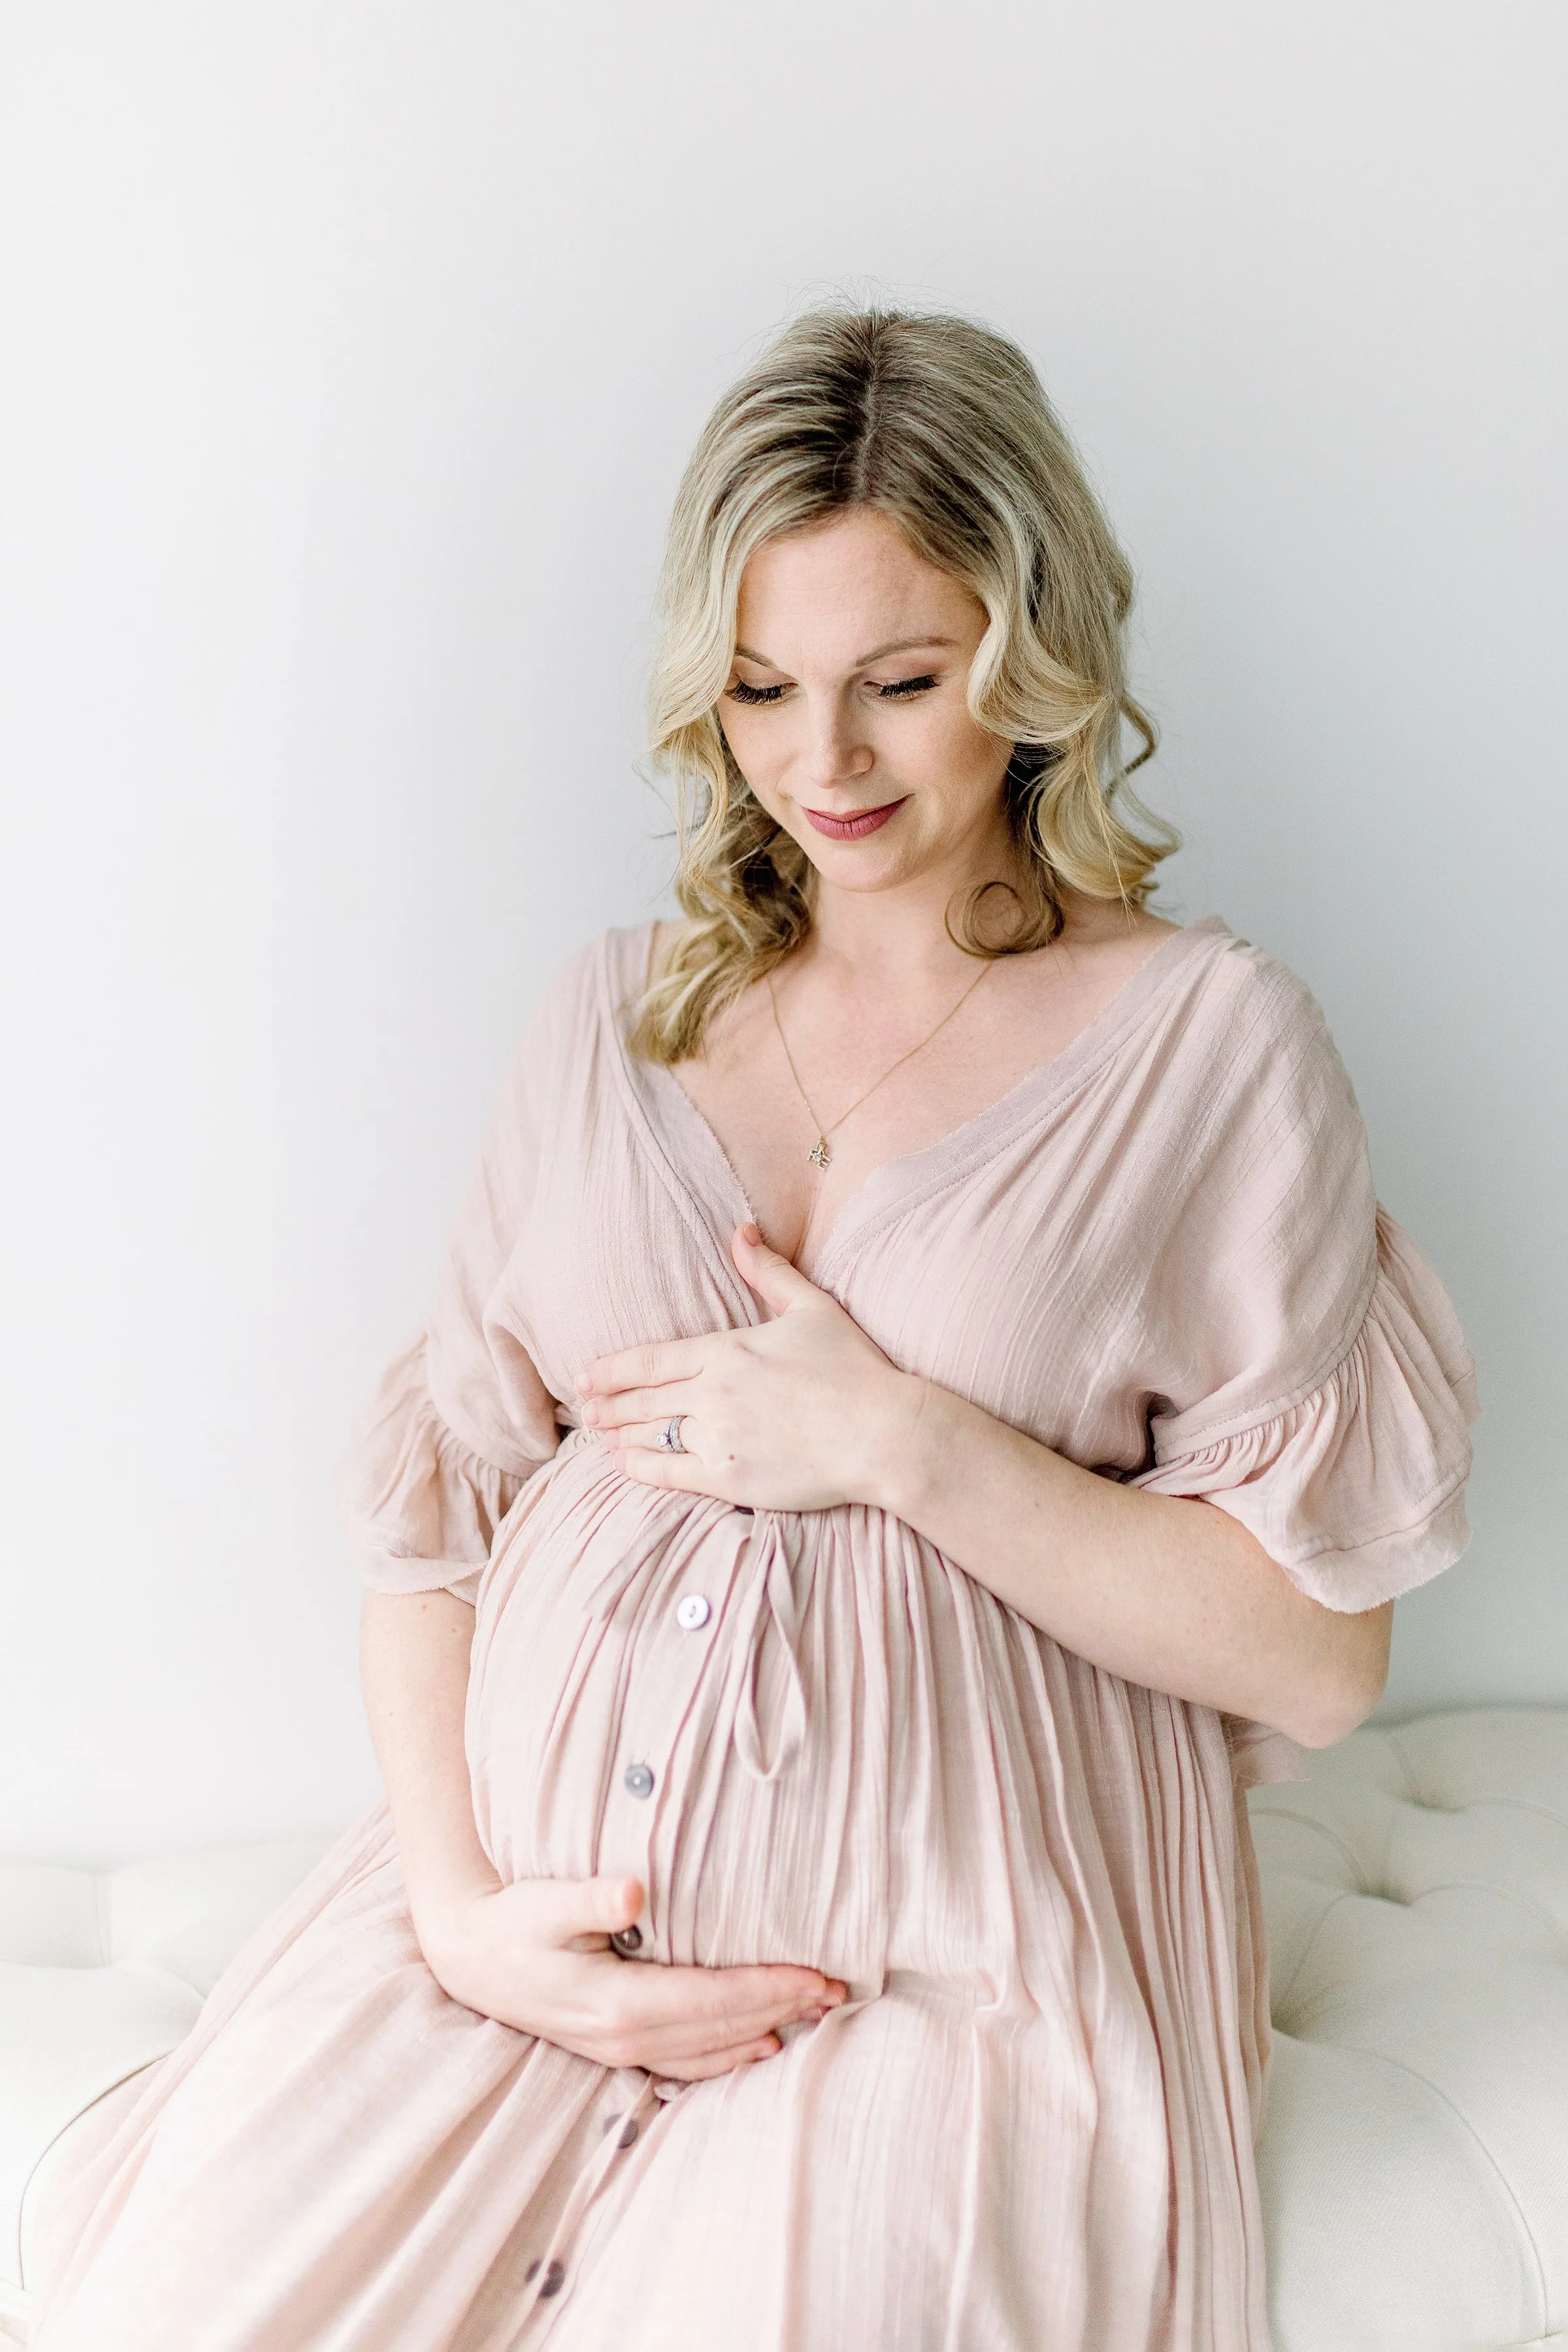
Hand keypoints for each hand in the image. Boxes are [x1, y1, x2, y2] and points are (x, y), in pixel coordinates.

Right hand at [420, 1871, 844, 2080]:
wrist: (468, 1957)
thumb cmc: (511, 1920)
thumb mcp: (545, 1901)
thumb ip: (592, 1897)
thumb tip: (634, 1888)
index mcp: (617, 2004)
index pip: (713, 2000)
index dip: (769, 1989)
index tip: (817, 1975)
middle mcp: (624, 2038)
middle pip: (720, 2030)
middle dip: (783, 2010)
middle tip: (840, 1992)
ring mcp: (619, 2050)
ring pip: (708, 2052)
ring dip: (763, 2033)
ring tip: (815, 2017)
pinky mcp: (614, 2047)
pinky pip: (685, 2062)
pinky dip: (727, 2057)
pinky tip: (757, 2048)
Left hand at [577, 1223, 921, 1511]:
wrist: (882, 1434)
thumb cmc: (854, 1369)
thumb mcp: (812, 1308)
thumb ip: (769, 1272)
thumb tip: (740, 1230)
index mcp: (726, 1351)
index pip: (651, 1359)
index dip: (612, 1368)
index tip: (585, 1373)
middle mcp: (712, 1393)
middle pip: (642, 1398)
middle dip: (607, 1402)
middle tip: (582, 1407)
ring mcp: (717, 1438)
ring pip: (651, 1434)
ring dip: (618, 1433)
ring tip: (598, 1433)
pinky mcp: (728, 1478)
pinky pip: (667, 1473)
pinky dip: (639, 1468)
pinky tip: (621, 1464)